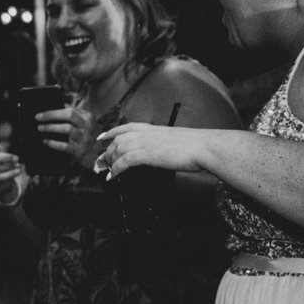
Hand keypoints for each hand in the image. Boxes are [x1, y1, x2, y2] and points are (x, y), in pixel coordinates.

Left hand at [35, 104, 95, 160]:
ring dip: (51, 127)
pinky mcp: (80, 150)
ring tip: (40, 128)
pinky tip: (45, 141)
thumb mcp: (83, 123)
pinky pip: (65, 146)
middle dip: (51, 116)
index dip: (54, 111)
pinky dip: (53, 143)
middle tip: (38, 118)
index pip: (70, 110)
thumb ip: (72, 115)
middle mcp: (88, 126)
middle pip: (69, 116)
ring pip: (67, 129)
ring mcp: (85, 138)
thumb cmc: (85, 135)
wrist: (97, 155)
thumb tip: (52, 107)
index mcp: (88, 117)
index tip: (40, 113)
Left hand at [94, 122, 209, 177]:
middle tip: (98, 164)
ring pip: (118, 150)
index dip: (111, 132)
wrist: (204, 147)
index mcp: (153, 129)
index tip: (101, 138)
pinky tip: (113, 176)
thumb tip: (160, 153)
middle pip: (118, 140)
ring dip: (108, 161)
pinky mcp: (148, 154)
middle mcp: (147, 133)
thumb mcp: (176, 141)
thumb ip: (163, 144)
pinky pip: (124, 161)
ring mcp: (146, 143)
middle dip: (106, 152)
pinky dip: (116, 169)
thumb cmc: (196, 146)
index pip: (126, 127)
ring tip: (104, 172)